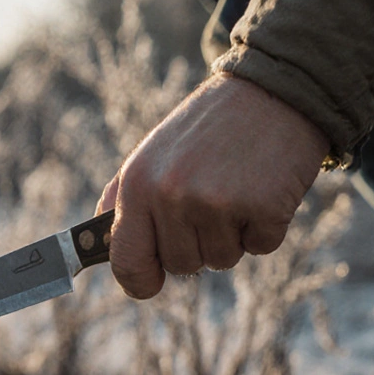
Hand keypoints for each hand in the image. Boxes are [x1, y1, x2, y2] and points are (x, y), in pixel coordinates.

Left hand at [97, 73, 328, 298]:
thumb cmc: (208, 129)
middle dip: (199, 242)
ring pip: (222, 260)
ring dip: (234, 234)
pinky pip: (261, 247)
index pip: (126, 260)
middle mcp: (172, 195)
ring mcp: (217, 203)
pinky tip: (264, 188)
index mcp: (138, 183)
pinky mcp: (263, 207)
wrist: (272, 91)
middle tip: (213, 197)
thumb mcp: (153, 154)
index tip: (150, 283)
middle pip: (181, 265)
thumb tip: (101, 243)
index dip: (138, 281)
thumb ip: (125, 199)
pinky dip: (266, 226)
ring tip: (237, 187)